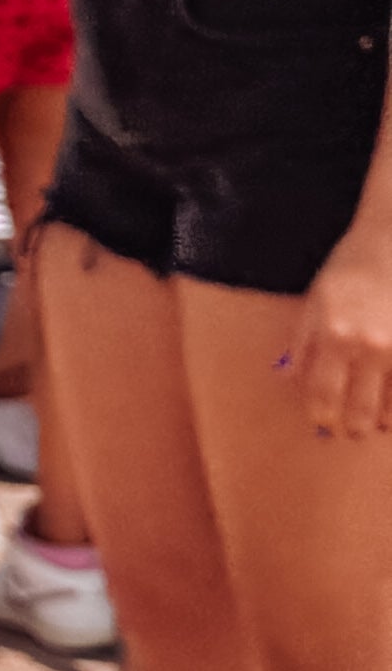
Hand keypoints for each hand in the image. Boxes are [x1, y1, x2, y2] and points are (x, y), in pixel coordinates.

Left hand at [281, 229, 391, 440]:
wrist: (391, 242)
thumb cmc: (349, 269)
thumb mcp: (315, 301)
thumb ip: (302, 343)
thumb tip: (288, 380)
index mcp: (334, 334)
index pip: (322, 394)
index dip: (321, 416)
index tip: (322, 422)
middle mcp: (369, 346)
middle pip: (359, 412)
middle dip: (351, 427)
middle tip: (350, 428)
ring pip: (391, 411)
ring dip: (380, 421)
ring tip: (374, 419)